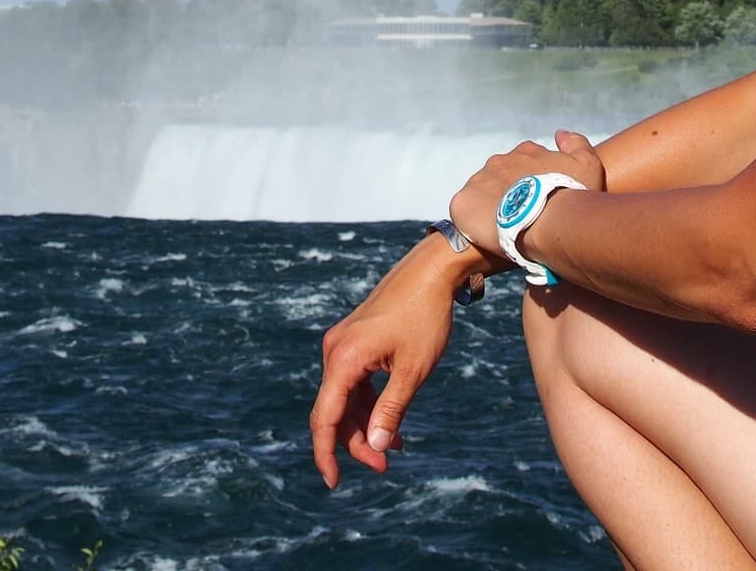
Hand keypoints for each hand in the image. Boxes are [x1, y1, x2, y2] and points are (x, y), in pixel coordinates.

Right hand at [310, 239, 457, 488]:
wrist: (431, 272)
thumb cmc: (425, 318)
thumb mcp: (412, 371)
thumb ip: (391, 411)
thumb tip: (375, 449)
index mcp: (343, 359)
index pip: (325, 418)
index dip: (326, 454)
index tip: (334, 483)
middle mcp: (334, 351)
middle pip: (334, 411)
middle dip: (356, 442)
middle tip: (385, 466)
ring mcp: (342, 344)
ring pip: (344, 398)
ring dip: (364, 424)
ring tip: (395, 448)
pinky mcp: (354, 340)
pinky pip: (353, 381)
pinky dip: (368, 403)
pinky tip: (391, 423)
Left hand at [449, 129, 605, 254]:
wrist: (550, 220)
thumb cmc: (572, 195)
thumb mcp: (587, 164)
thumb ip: (576, 143)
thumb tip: (559, 134)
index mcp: (526, 152)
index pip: (525, 164)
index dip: (533, 182)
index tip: (540, 199)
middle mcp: (500, 161)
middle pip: (501, 179)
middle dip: (510, 194)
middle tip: (522, 218)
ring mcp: (479, 180)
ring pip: (482, 195)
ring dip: (491, 208)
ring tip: (505, 230)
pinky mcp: (463, 203)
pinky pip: (464, 211)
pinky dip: (472, 222)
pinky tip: (486, 235)